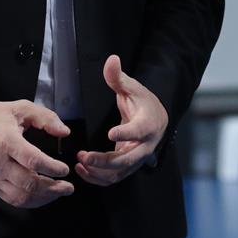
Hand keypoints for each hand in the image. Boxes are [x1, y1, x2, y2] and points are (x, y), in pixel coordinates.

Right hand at [0, 99, 73, 207]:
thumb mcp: (21, 107)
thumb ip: (46, 118)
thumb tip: (64, 132)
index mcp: (6, 141)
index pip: (33, 160)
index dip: (52, 168)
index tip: (65, 170)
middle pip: (29, 183)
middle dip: (53, 188)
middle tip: (68, 187)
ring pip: (21, 196)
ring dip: (43, 198)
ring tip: (58, 192)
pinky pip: (11, 199)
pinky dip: (30, 201)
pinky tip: (42, 196)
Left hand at [75, 55, 168, 185]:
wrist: (156, 119)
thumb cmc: (143, 103)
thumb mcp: (132, 88)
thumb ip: (118, 77)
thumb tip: (112, 59)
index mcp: (148, 123)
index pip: (139, 130)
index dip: (126, 133)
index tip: (111, 133)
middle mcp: (145, 145)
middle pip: (128, 158)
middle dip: (104, 160)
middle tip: (84, 155)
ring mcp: (137, 158)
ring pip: (120, 172)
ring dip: (99, 172)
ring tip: (80, 163)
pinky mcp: (129, 166)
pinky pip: (115, 177)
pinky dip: (98, 177)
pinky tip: (83, 169)